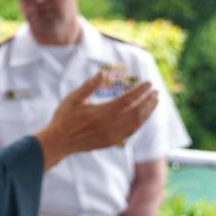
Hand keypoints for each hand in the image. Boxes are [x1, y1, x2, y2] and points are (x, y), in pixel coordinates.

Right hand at [36, 72, 157, 169]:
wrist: (59, 141)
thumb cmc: (64, 118)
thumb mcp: (73, 99)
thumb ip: (88, 86)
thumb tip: (102, 73)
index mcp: (102, 112)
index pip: (127, 99)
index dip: (140, 90)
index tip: (149, 83)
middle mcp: (110, 124)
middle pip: (136, 111)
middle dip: (148, 101)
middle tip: (156, 92)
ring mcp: (112, 134)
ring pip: (137, 123)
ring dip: (147, 112)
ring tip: (154, 103)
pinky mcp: (111, 142)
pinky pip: (131, 132)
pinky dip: (140, 123)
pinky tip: (142, 118)